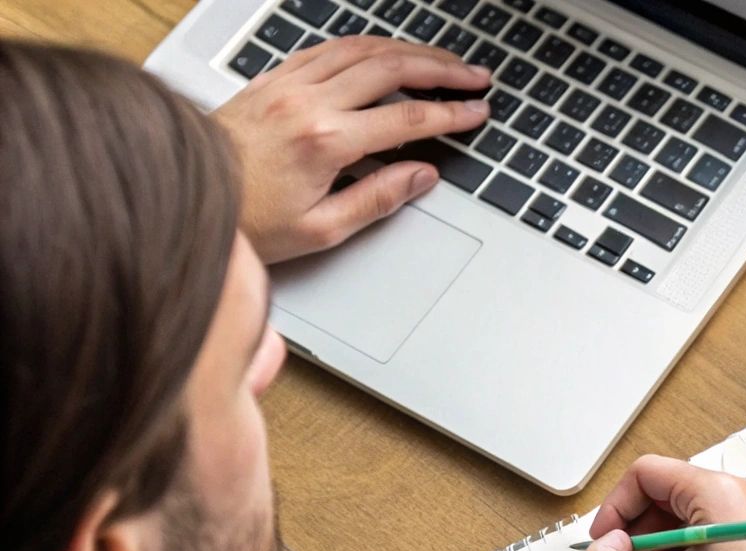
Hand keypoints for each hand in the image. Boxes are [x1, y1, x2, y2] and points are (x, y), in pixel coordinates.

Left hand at [212, 36, 490, 262]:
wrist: (186, 196)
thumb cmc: (247, 220)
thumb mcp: (321, 229)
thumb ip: (378, 199)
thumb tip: (421, 176)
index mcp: (324, 142)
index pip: (406, 120)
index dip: (450, 115)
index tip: (476, 113)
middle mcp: (306, 102)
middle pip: (391, 69)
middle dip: (442, 69)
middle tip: (475, 77)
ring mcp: (287, 84)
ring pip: (363, 48)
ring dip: (410, 50)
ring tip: (442, 60)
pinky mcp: (273, 80)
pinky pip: (329, 47)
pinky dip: (367, 45)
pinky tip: (386, 52)